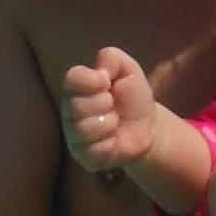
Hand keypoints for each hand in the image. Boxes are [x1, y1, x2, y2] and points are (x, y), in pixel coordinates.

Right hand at [59, 46, 159, 173]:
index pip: (72, 78)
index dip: (94, 81)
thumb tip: (99, 71)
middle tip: (114, 105)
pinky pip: (92, 151)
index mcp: (76, 86)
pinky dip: (109, 144)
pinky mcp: (83, 156)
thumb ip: (112, 58)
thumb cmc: (132, 96)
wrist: (147, 128)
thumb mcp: (128, 69)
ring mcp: (74, 135)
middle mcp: (69, 110)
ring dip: (109, 124)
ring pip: (83, 129)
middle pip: (77, 105)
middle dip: (106, 104)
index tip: (107, 83)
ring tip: (115, 122)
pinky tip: (113, 140)